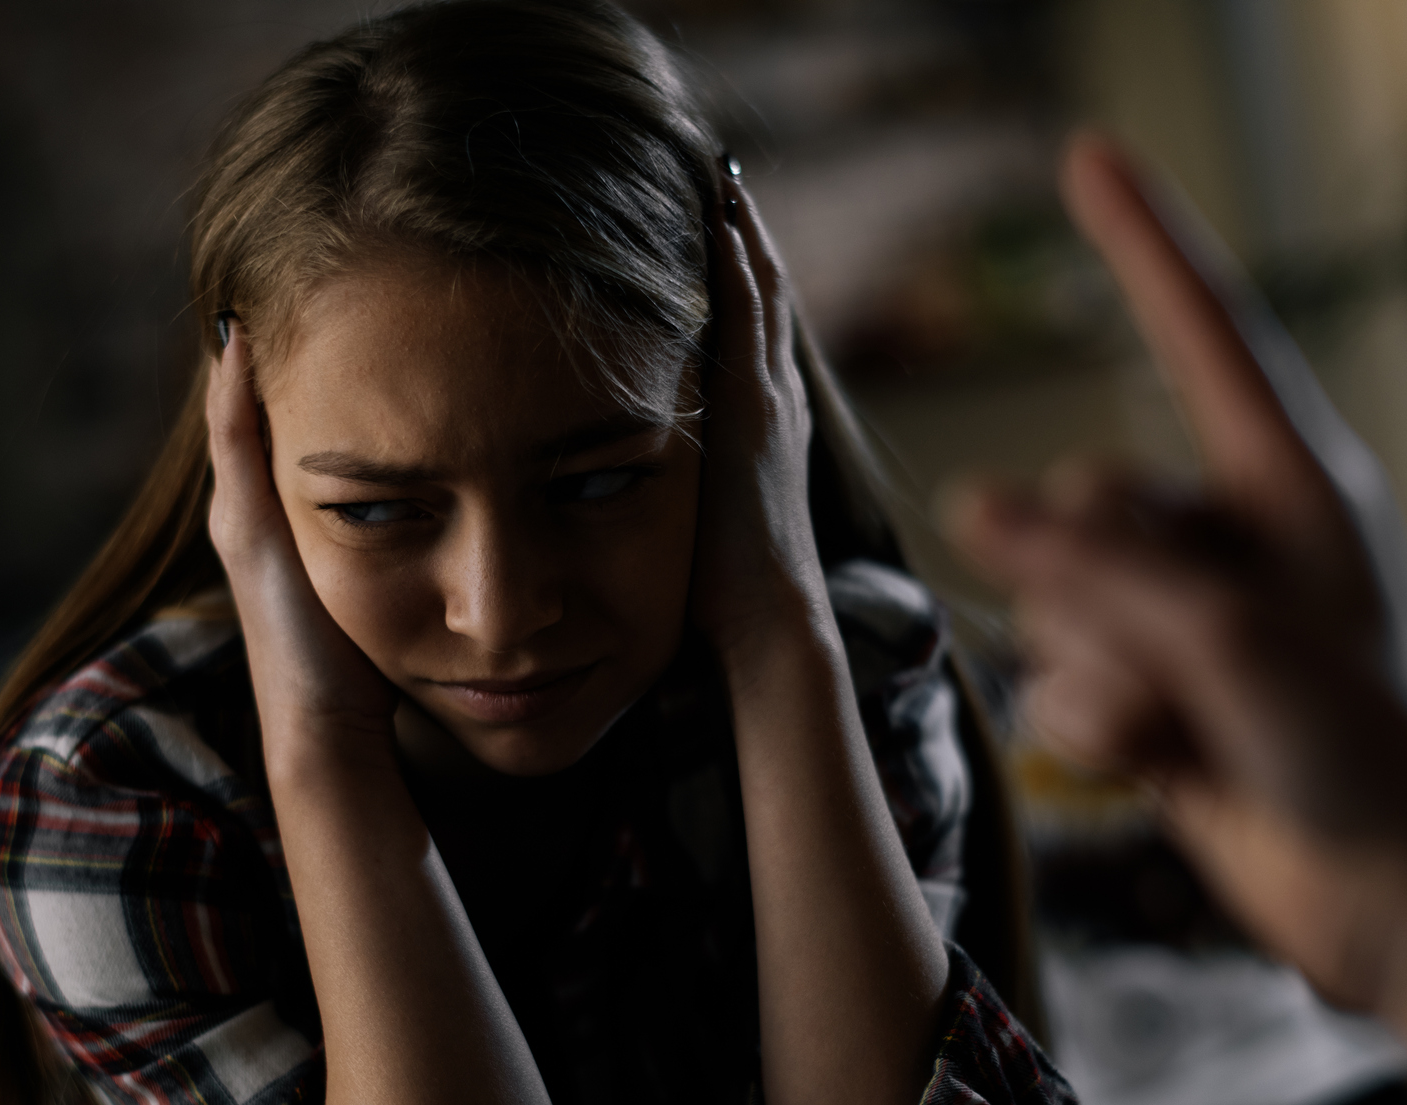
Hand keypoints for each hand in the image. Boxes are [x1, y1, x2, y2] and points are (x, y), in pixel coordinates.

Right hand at [205, 323, 400, 774]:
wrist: (330, 725)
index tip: (323, 316)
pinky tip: (243, 336)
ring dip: (239, 360)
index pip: (278, 434)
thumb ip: (402, 541)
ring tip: (253, 292)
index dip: (293, 379)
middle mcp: (249, 514)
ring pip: (230, 418)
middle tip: (278, 282)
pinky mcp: (243, 529)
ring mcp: (240, 519)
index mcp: (282, 526)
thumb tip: (446, 496)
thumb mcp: (387, 585)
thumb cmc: (366, 668)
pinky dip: (234, 390)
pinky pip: (233, 440)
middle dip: (257, 355)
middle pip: (243, 414)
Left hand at [691, 180, 828, 669]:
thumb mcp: (701, 523)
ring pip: (761, 296)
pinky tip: (721, 219)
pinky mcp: (756, 407)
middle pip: (764, 301)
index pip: (751, 339)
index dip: (741, 284)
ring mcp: (771, 402)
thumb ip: (684, 488)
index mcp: (765, 432)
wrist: (766, 621)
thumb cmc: (727, 598)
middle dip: (746, 241)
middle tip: (725, 180)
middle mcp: (776, 406)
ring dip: (744, 235)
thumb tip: (629, 481)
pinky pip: (747, 315)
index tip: (720, 232)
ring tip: (723, 180)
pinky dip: (738, 263)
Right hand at [946, 135, 1406, 1010]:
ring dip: (1097, 671)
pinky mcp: (1152, 698)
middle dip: (1092, 580)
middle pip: (1084, 497)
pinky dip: (1093, 727)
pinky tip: (1159, 769)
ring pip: (1053, 602)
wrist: (1397, 898)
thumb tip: (977, 506)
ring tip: (1180, 727)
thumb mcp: (1226, 633)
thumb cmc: (1362, 746)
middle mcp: (1228, 540)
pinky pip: (1054, 679)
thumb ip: (1092, 565)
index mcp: (1289, 482)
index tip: (1085, 157)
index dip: (1143, 241)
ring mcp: (1183, 623)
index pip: (1203, 332)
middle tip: (1161, 648)